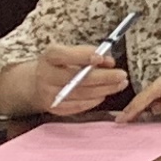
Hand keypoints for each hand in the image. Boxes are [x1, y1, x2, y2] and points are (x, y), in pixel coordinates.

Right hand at [0, 50, 126, 119]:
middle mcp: (45, 76)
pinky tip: (104, 94)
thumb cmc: (61, 65)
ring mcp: (48, 94)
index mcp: (49, 57)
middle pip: (76, 78)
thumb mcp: (71, 52)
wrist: (38, 83)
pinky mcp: (54, 108)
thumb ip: (89, 53)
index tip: (100, 58)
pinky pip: (78, 106)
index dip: (82, 56)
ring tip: (120, 84)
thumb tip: (109, 61)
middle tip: (121, 75)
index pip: (63, 55)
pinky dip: (94, 100)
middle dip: (103, 77)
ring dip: (104, 89)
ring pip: (81, 94)